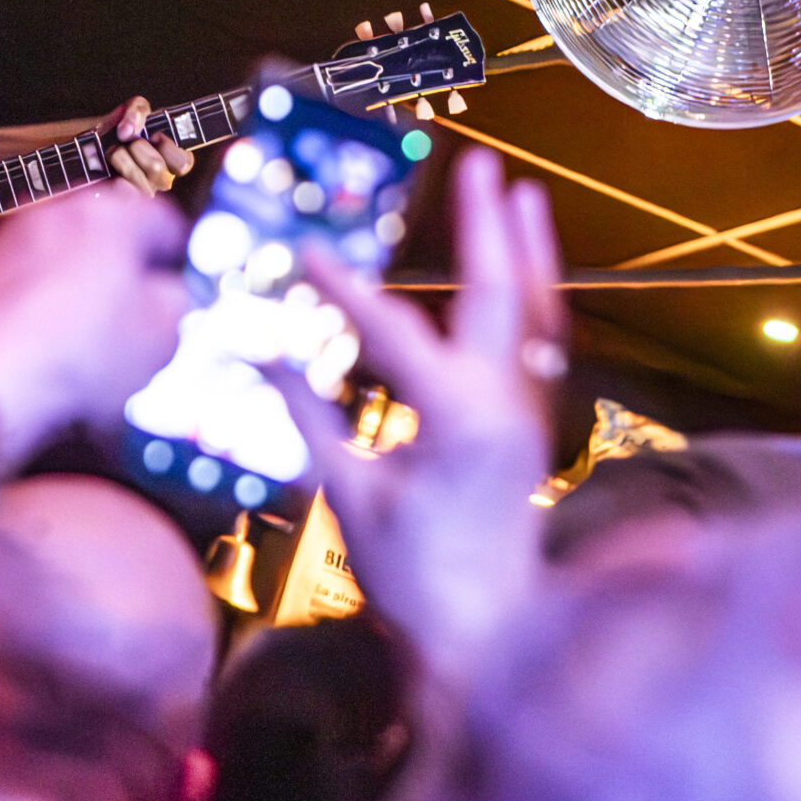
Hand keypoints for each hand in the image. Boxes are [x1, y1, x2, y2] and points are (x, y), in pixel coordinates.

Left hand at [0, 184, 190, 462]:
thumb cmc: (74, 354)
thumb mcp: (160, 333)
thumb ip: (178, 300)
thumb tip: (172, 295)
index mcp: (112, 213)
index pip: (163, 219)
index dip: (177, 255)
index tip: (177, 275)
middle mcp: (60, 211)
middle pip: (109, 228)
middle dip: (125, 261)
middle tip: (136, 303)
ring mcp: (16, 237)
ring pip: (65, 249)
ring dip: (81, 274)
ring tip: (92, 325)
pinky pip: (29, 273)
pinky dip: (44, 292)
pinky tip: (52, 333)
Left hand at [101, 96, 192, 195]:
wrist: (95, 145)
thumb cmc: (122, 129)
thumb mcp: (134, 109)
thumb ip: (138, 110)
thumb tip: (128, 130)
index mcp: (171, 159)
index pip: (183, 163)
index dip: (169, 148)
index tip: (155, 136)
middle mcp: (160, 179)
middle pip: (157, 167)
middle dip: (138, 147)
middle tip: (129, 142)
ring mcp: (142, 192)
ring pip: (137, 178)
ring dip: (120, 157)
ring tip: (112, 151)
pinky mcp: (122, 201)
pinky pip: (122, 192)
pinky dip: (115, 177)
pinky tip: (111, 171)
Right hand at [271, 146, 564, 687]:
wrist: (486, 638)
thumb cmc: (411, 577)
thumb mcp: (347, 493)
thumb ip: (307, 416)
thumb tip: (258, 354)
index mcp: (455, 419)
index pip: (392, 331)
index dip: (343, 288)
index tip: (303, 252)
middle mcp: (505, 405)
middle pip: (497, 293)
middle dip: (485, 225)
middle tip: (477, 163)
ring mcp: (528, 414)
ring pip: (535, 312)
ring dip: (526, 249)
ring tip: (518, 192)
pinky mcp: (533, 426)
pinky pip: (542, 342)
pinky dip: (536, 294)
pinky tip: (526, 265)